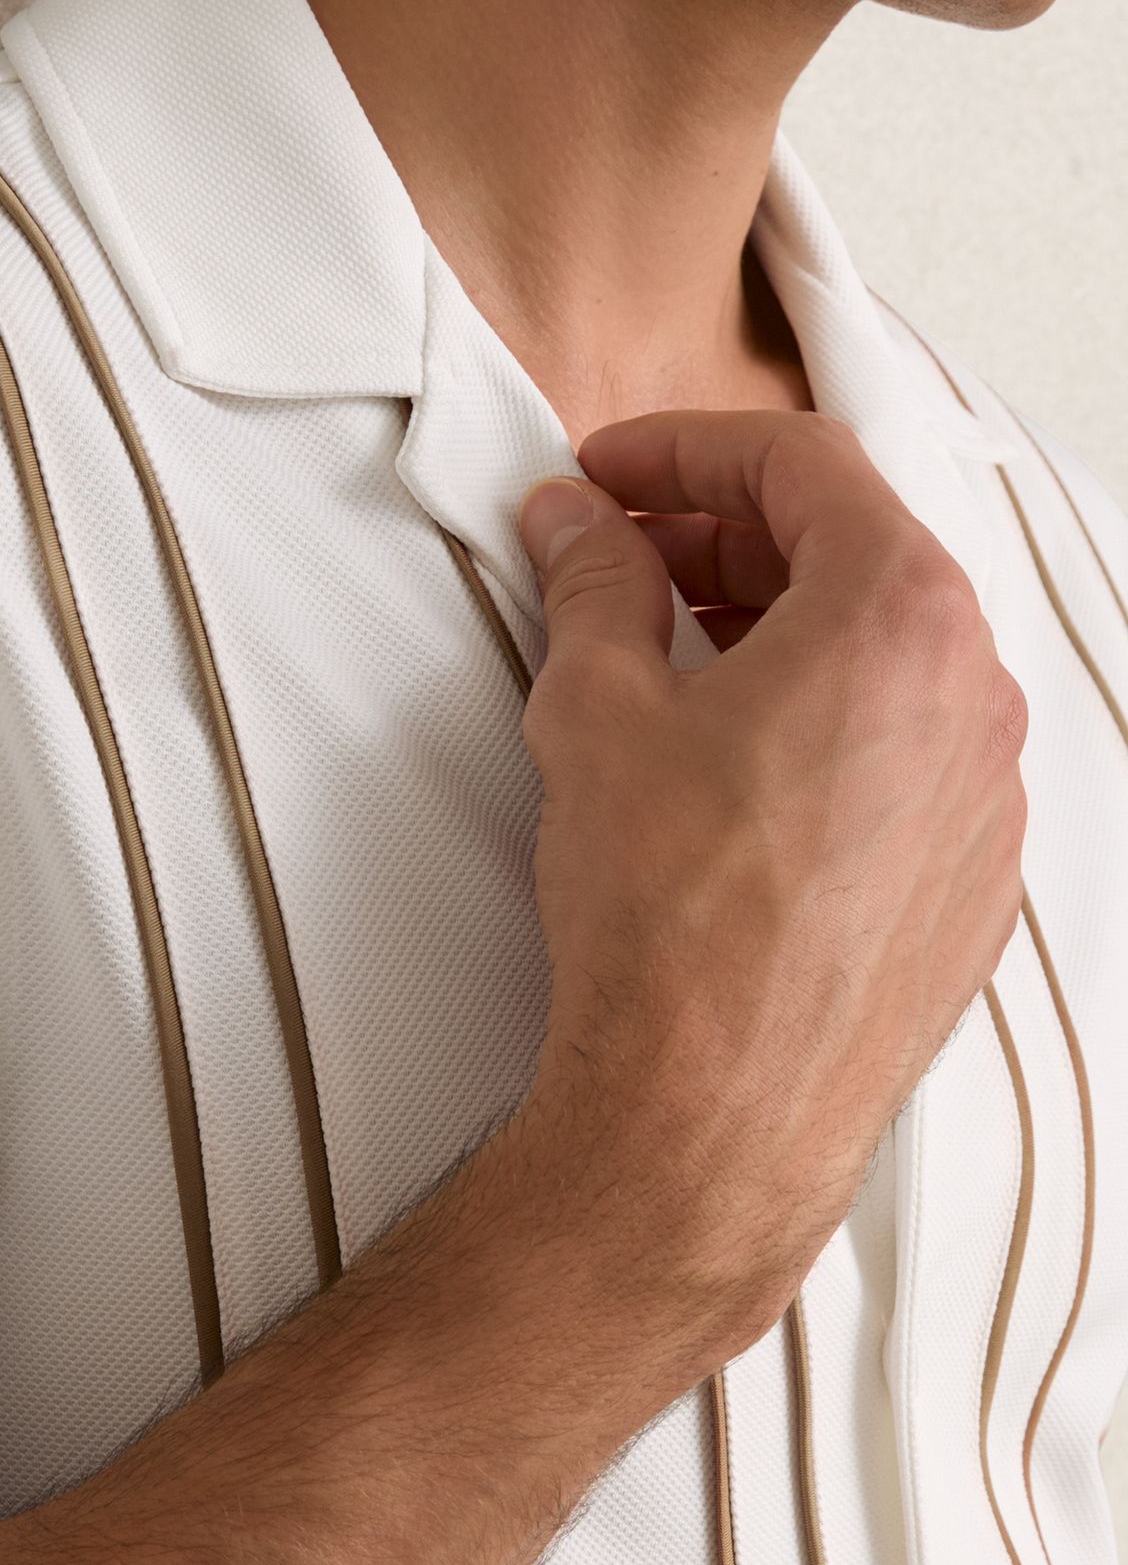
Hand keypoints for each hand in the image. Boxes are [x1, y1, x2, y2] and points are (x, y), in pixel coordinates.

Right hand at [511, 410, 1026, 1386]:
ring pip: (886, 659)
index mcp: (901, 616)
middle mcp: (974, 695)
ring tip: (666, 659)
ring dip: (777, 630)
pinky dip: (822, 725)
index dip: (684, 449)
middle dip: (727, 536)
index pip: (800, 464)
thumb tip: (578, 526)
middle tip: (620, 556)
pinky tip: (733, 768)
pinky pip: (904, 758)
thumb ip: (594, 584)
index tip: (605, 475)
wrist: (713, 1115)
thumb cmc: (667, 917)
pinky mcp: (971, 885)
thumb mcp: (596, 713)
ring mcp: (986, 797)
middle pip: (855, 553)